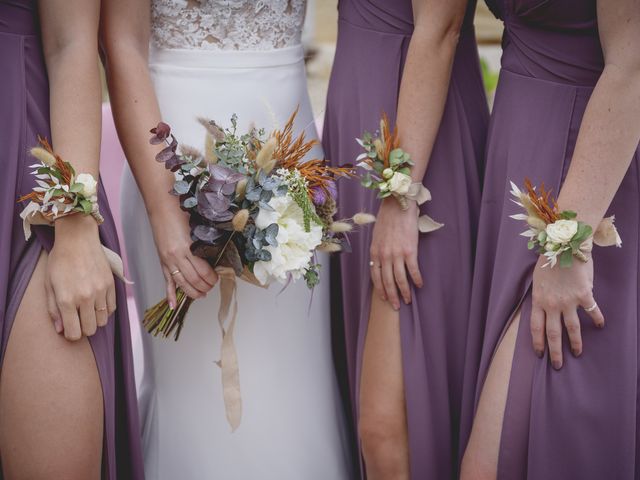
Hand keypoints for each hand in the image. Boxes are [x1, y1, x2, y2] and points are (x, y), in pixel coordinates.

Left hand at [47, 215, 116, 340]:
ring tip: (88, 310)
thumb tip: (61, 329)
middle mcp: (86, 298)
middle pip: (90, 330)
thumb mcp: (49, 285)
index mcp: (67, 299)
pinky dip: (105, 310)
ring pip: (102, 321)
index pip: (74, 333)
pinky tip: (97, 302)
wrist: (78, 239)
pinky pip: (112, 308)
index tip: (69, 329)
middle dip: (83, 329)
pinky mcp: (111, 285)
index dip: (71, 334)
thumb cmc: (60, 260)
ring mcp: (100, 291)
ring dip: (95, 319)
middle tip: (78, 320)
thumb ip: (54, 310)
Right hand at [149, 206, 217, 306]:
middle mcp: (176, 257)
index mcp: (188, 248)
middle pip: (194, 280)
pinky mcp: (162, 261)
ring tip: (202, 294)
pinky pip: (167, 282)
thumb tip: (216, 256)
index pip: (203, 271)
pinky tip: (173, 305)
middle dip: (205, 286)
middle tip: (212, 286)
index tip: (218, 277)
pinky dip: (170, 295)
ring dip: (193, 292)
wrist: (162, 205)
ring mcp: (167, 260)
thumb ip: (205, 243)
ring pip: (182, 284)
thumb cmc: (180, 212)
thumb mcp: (198, 227)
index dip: (212, 278)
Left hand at [369, 198, 422, 309]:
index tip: (384, 298)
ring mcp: (397, 254)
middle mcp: (384, 255)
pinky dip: (417, 279)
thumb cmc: (387, 219)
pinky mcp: (410, 250)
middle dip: (392, 296)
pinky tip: (420, 285)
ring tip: (408, 300)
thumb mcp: (377, 236)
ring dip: (404, 292)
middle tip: (396, 307)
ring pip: (400, 279)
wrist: (398, 206)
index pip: (375, 277)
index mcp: (375, 252)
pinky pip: (413, 270)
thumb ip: (379, 251)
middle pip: (387, 281)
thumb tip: (381, 263)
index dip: (380, 289)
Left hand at [530, 254, 603, 369]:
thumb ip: (543, 296)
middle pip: (552, 333)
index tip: (540, 354)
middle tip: (557, 366)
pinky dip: (596, 319)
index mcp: (538, 300)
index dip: (537, 342)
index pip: (535, 327)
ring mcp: (568, 301)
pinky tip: (600, 326)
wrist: (565, 245)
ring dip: (575, 343)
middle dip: (554, 351)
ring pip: (572, 328)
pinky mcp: (584, 295)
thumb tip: (550, 307)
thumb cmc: (549, 260)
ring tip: (577, 353)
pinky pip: (591, 311)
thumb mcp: (538, 280)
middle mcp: (552, 304)